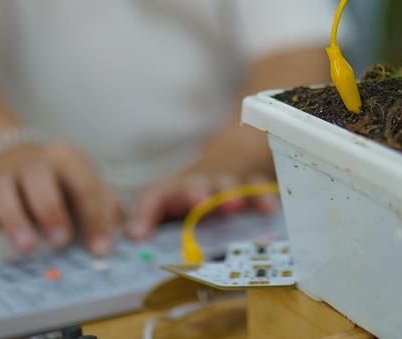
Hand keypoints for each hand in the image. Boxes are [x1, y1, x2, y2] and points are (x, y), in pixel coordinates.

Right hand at [0, 140, 116, 255]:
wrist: (17, 158)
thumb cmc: (61, 184)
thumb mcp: (85, 187)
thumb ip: (103, 205)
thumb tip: (114, 230)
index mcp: (67, 159)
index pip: (84, 184)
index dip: (95, 217)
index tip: (101, 247)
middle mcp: (34, 163)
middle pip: (42, 182)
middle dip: (53, 211)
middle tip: (62, 240)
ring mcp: (4, 177)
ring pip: (4, 193)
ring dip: (15, 220)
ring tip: (27, 247)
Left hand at [124, 170, 278, 239]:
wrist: (221, 166)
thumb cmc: (186, 199)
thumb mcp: (163, 209)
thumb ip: (148, 220)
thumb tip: (132, 235)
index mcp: (170, 193)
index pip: (153, 197)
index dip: (146, 213)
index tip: (139, 233)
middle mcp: (195, 185)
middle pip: (194, 185)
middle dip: (197, 193)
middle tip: (201, 203)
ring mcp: (223, 184)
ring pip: (226, 184)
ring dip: (230, 193)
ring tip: (234, 204)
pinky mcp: (248, 186)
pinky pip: (256, 187)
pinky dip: (261, 196)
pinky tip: (268, 209)